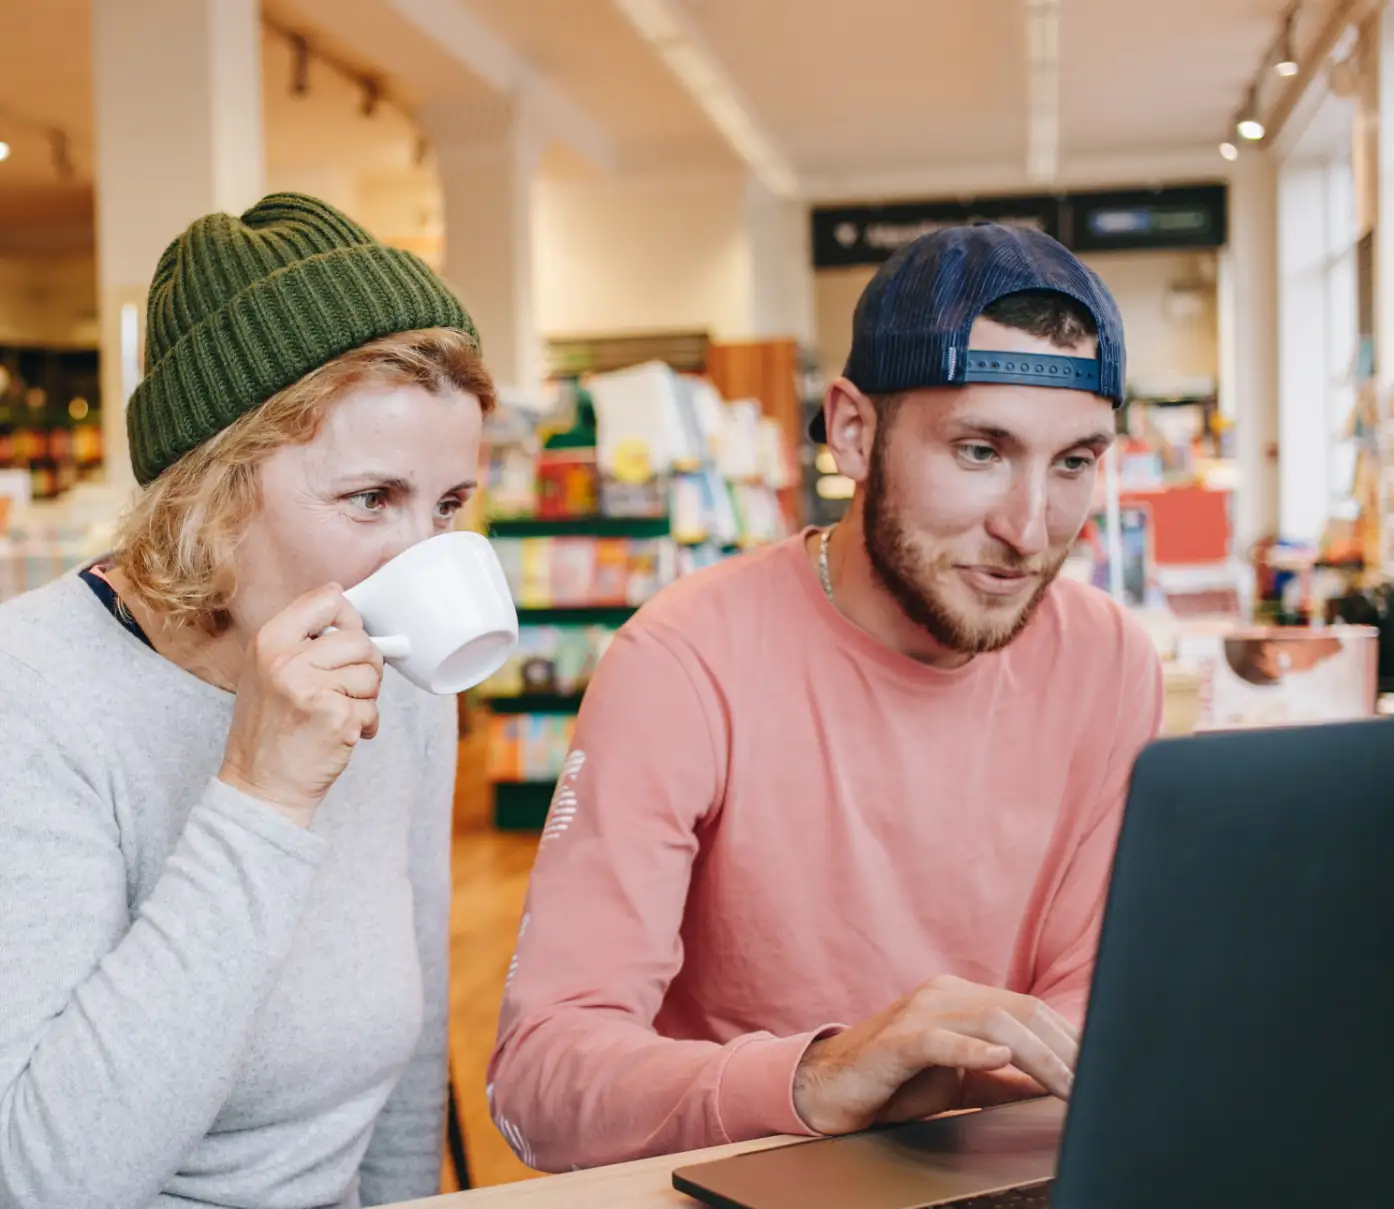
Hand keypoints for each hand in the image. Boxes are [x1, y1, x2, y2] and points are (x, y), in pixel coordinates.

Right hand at [219, 584, 383, 827]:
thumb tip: (355, 622)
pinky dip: (367, 724)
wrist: (261, 786)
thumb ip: (304, 641)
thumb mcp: (269, 671)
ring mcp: (312, 688)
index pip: (327, 599)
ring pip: (372, 674)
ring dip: (366, 697)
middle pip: (359, 639)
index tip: (346, 638)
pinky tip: (344, 733)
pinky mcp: (336, 717)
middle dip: (366, 664)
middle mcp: (287, 660)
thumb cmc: (271, 728)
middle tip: (349, 687)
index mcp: (270, 641)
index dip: (348, 619)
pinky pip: (374, 708)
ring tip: (340, 712)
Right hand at [792, 974, 1078, 1135]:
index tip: (1102, 1071)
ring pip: (993, 1022)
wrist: (832, 1089)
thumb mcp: (962, 1079)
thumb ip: (1004, 1077)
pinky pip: (939, 1039)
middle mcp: (944, 994)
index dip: (1070, 1040)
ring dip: (1038, 1057)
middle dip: (1065, 1049)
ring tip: (1066, 1086)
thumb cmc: (896, 1082)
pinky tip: (999, 1059)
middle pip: (1021, 1011)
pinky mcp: (896, 1041)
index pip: (1030, 1009)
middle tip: (1094, 1085)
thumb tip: (1056, 1084)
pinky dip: (972, 1049)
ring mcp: (919, 1012)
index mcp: (962, 998)